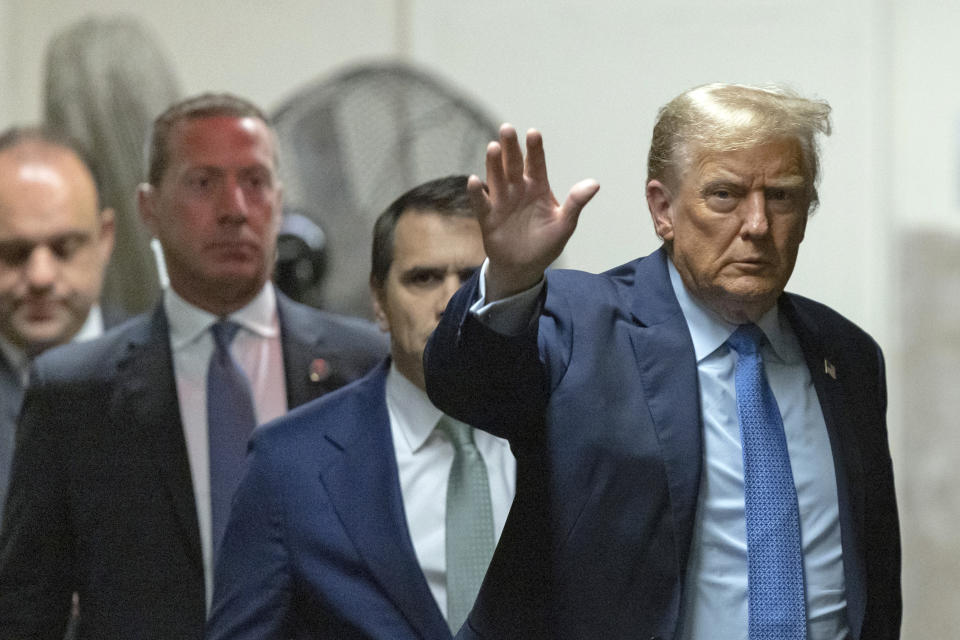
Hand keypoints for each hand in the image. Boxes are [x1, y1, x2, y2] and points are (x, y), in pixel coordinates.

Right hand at [468, 124, 598, 300]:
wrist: (524, 267)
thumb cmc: (546, 243)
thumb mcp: (565, 224)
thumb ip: (576, 203)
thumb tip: (595, 183)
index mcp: (538, 187)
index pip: (536, 163)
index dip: (535, 149)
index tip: (534, 133)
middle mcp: (518, 189)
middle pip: (513, 164)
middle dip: (510, 148)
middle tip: (507, 129)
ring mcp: (501, 201)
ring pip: (496, 178)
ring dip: (493, 164)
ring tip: (492, 148)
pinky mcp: (488, 217)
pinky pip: (481, 203)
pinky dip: (477, 192)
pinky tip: (474, 180)